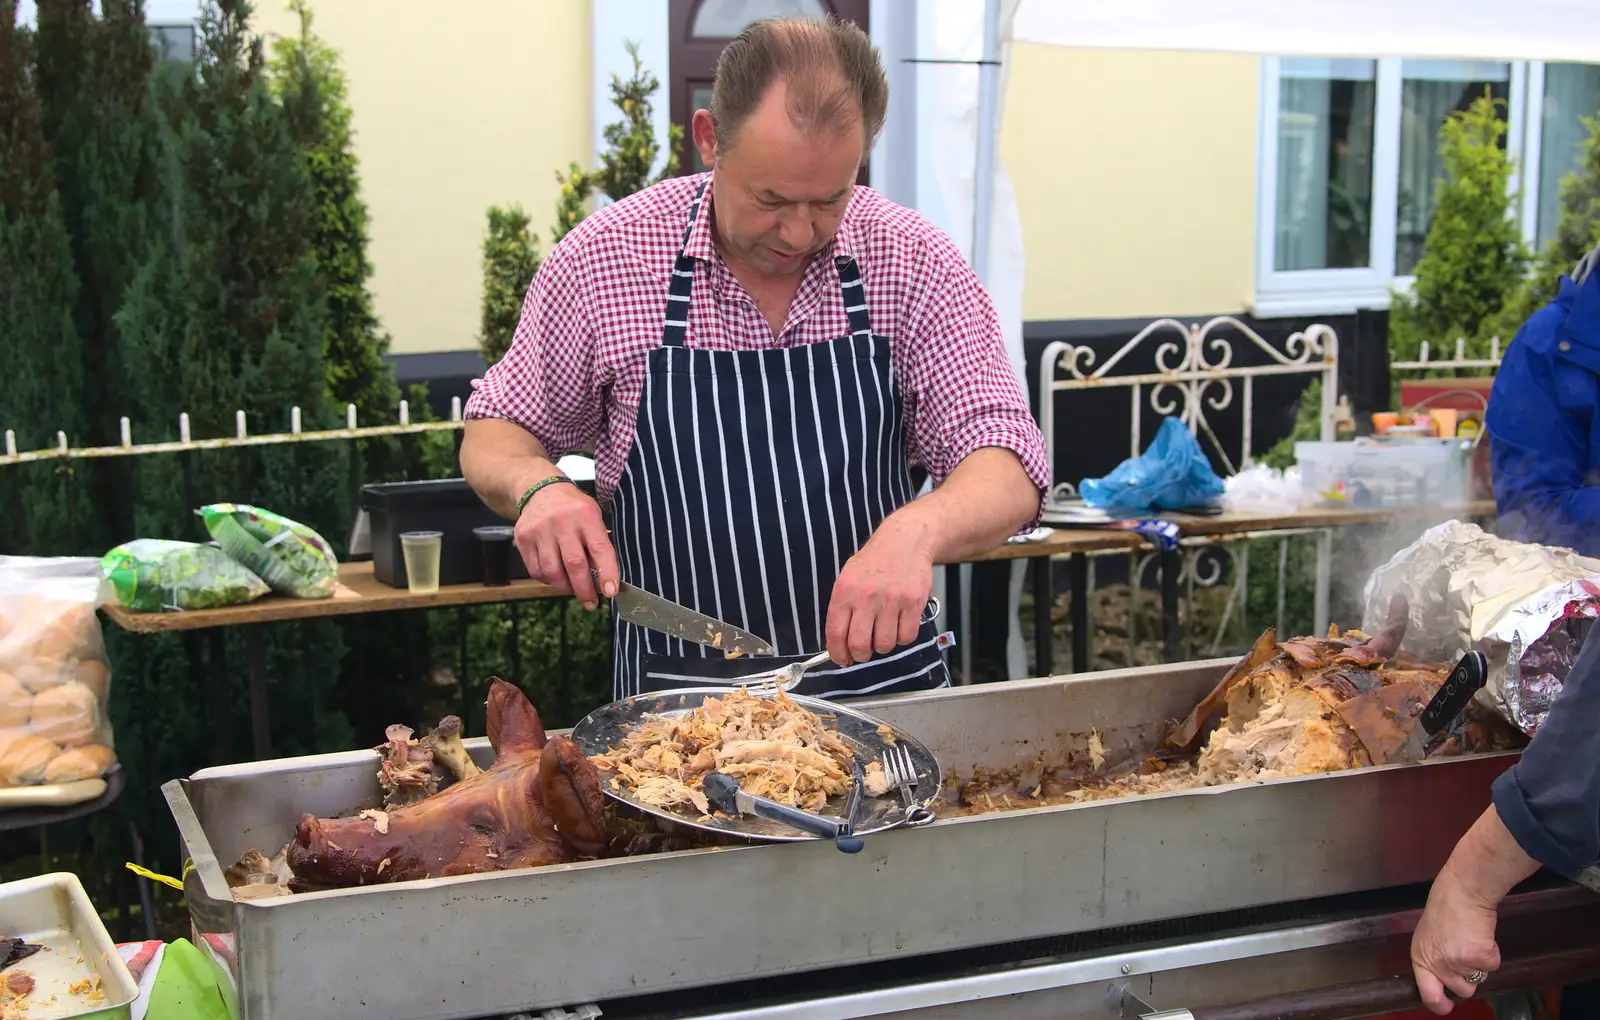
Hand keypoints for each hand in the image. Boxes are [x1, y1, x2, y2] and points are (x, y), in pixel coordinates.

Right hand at [513, 481, 618, 609]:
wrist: (539, 489)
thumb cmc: (573, 508)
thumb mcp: (592, 516)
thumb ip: (598, 545)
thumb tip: (605, 581)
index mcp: (585, 514)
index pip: (599, 548)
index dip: (607, 573)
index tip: (611, 592)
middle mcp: (562, 521)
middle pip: (574, 564)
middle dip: (584, 589)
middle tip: (591, 603)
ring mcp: (539, 530)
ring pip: (552, 572)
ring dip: (565, 588)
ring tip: (573, 589)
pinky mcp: (523, 538)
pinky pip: (536, 570)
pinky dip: (548, 580)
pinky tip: (555, 577)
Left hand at [825, 520, 933, 665]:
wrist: (904, 541)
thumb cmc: (875, 562)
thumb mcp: (848, 578)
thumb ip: (842, 609)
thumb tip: (839, 644)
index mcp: (845, 591)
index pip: (835, 633)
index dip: (838, 653)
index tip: (842, 659)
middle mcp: (866, 596)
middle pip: (859, 644)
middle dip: (860, 655)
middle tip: (864, 650)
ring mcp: (891, 600)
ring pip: (885, 644)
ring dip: (883, 645)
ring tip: (884, 631)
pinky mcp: (913, 602)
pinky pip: (907, 637)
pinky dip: (903, 638)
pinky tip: (900, 624)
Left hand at [1411, 862, 1502, 1013]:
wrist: (1462, 891)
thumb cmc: (1446, 908)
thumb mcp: (1429, 936)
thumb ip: (1435, 958)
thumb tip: (1445, 979)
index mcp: (1421, 958)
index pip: (1427, 993)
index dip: (1439, 1004)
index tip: (1446, 1007)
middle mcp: (1437, 964)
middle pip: (1462, 990)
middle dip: (1469, 977)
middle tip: (1467, 953)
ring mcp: (1458, 963)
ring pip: (1479, 978)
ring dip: (1480, 963)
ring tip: (1472, 939)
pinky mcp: (1479, 958)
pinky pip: (1493, 965)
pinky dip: (1492, 952)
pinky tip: (1482, 935)